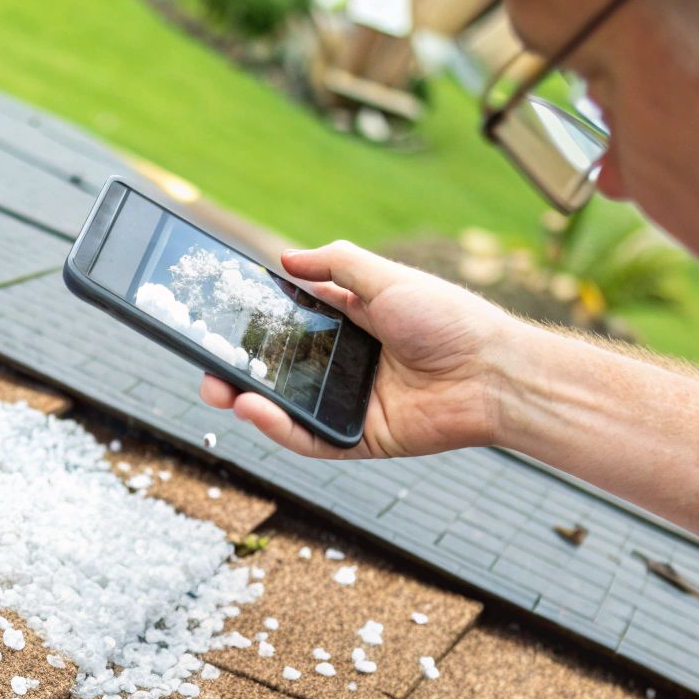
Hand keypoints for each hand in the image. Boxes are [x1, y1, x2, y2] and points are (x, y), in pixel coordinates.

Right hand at [198, 240, 536, 459]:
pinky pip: (310, 439)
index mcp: (350, 323)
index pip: (287, 324)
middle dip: (236, 369)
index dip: (252, 324)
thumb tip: (284, 258)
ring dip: (247, 399)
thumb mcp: (387, 277)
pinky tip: (254, 409)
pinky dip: (278, 428)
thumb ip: (336, 265)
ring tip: (218, 388)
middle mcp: (345, 365)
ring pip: (286, 408)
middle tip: (205, 365)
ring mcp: (349, 404)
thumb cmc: (450, 319)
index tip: (217, 319)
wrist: (493, 372)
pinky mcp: (359, 439)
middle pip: (277, 370)